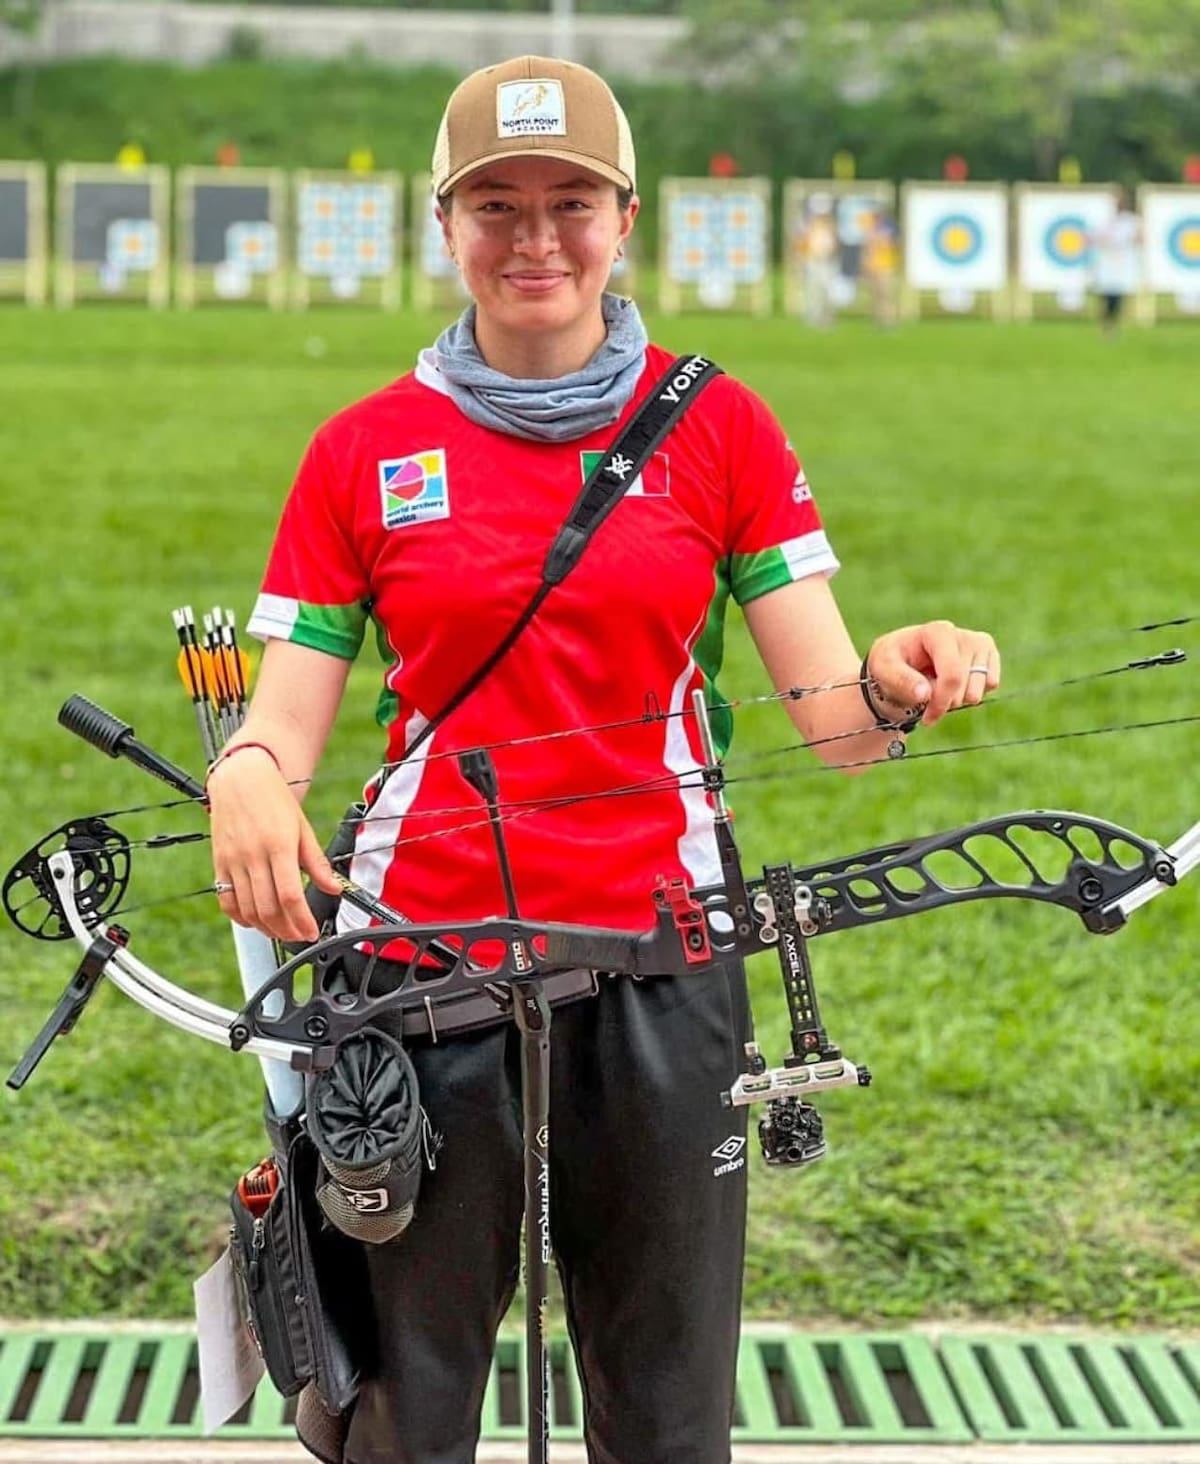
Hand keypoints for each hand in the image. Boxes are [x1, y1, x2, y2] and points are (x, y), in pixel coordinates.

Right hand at [207, 747, 342, 941]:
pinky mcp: (219, 862)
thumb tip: (335, 888)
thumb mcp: (303, 827)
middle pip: (268, 908)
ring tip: (282, 932)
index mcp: (279, 845)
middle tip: (300, 936)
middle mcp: (253, 855)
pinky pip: (226, 900)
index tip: (312, 931)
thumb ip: (317, 862)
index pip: (290, 895)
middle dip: (287, 931)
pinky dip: (240, 917)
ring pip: (247, 909)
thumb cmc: (274, 799)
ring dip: (266, 928)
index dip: (302, 920)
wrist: (241, 778)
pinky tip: (254, 921)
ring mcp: (233, 860)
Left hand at [867, 621, 1000, 726]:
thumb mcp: (884, 669)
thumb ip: (901, 680)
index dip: (941, 701)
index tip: (927, 717)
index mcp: (938, 632)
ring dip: (957, 699)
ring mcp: (979, 643)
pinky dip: (971, 692)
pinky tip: (954, 684)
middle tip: (926, 701)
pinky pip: (991, 684)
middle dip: (944, 703)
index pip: (952, 674)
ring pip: (978, 691)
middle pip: (964, 688)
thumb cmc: (892, 662)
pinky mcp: (989, 654)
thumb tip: (925, 694)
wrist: (902, 660)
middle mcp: (962, 635)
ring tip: (937, 688)